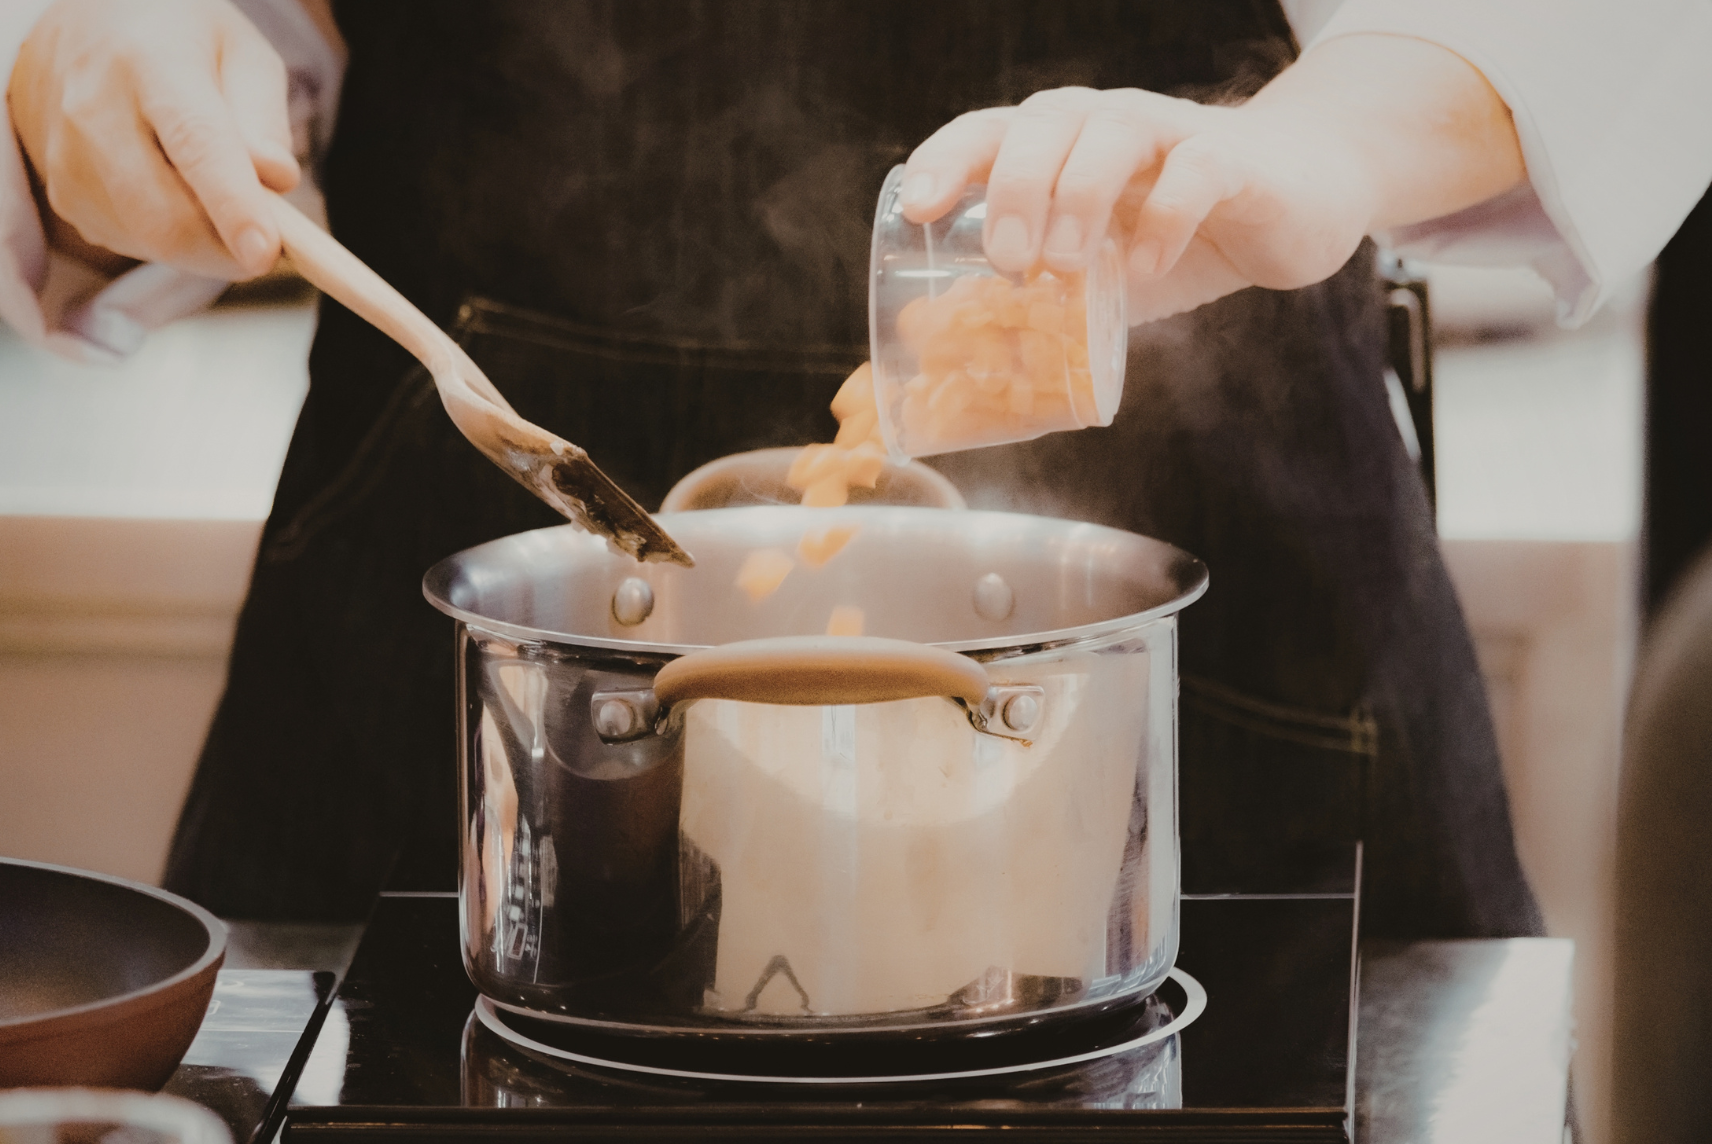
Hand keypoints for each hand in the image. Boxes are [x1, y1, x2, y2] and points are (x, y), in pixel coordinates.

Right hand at [9, 0, 298, 279]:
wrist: (81, 34)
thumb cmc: (178, 43)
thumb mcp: (241, 54)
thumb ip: (264, 117)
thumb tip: (276, 179)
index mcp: (149, 62)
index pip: (197, 145)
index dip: (233, 206)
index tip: (264, 253)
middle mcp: (94, 109)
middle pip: (168, 218)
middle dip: (231, 250)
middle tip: (271, 240)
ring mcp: (68, 159)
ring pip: (154, 242)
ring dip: (206, 242)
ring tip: (215, 192)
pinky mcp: (64, 197)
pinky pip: (137, 244)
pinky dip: (175, 238)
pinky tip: (175, 191)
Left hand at [901, 35, 1524, 323]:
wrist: (1299, 199)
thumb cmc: (1179, 233)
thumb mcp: (1097, 268)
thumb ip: (1032, 297)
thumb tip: (939, 347)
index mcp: (1063, 146)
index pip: (991, 129)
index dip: (947, 159)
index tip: (917, 209)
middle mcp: (1109, 123)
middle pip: (1046, 119)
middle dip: (1013, 186)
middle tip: (1007, 260)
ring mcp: (1173, 134)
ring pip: (1113, 131)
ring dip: (1078, 196)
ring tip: (1068, 266)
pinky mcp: (1234, 161)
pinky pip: (1196, 171)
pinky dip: (1165, 218)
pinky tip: (1146, 266)